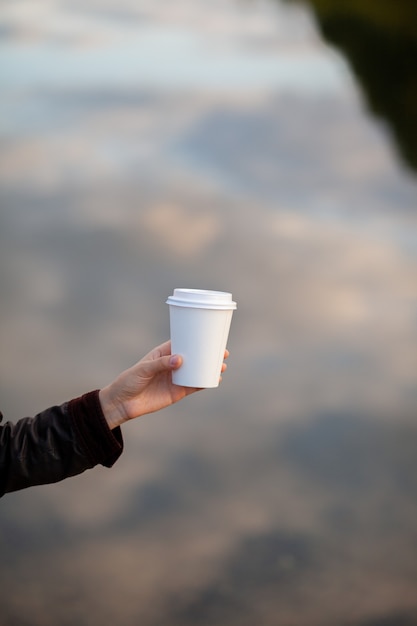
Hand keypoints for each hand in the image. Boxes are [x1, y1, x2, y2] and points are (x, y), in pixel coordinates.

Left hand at [99, 340, 228, 428]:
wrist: (122, 404)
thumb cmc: (129, 381)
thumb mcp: (143, 369)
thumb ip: (161, 364)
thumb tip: (180, 360)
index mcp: (163, 353)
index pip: (182, 342)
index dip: (196, 339)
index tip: (210, 336)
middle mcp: (172, 364)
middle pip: (194, 356)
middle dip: (208, 353)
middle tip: (222, 352)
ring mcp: (176, 378)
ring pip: (197, 371)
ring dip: (210, 368)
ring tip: (222, 365)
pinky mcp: (177, 392)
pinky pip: (194, 386)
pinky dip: (204, 383)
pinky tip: (215, 380)